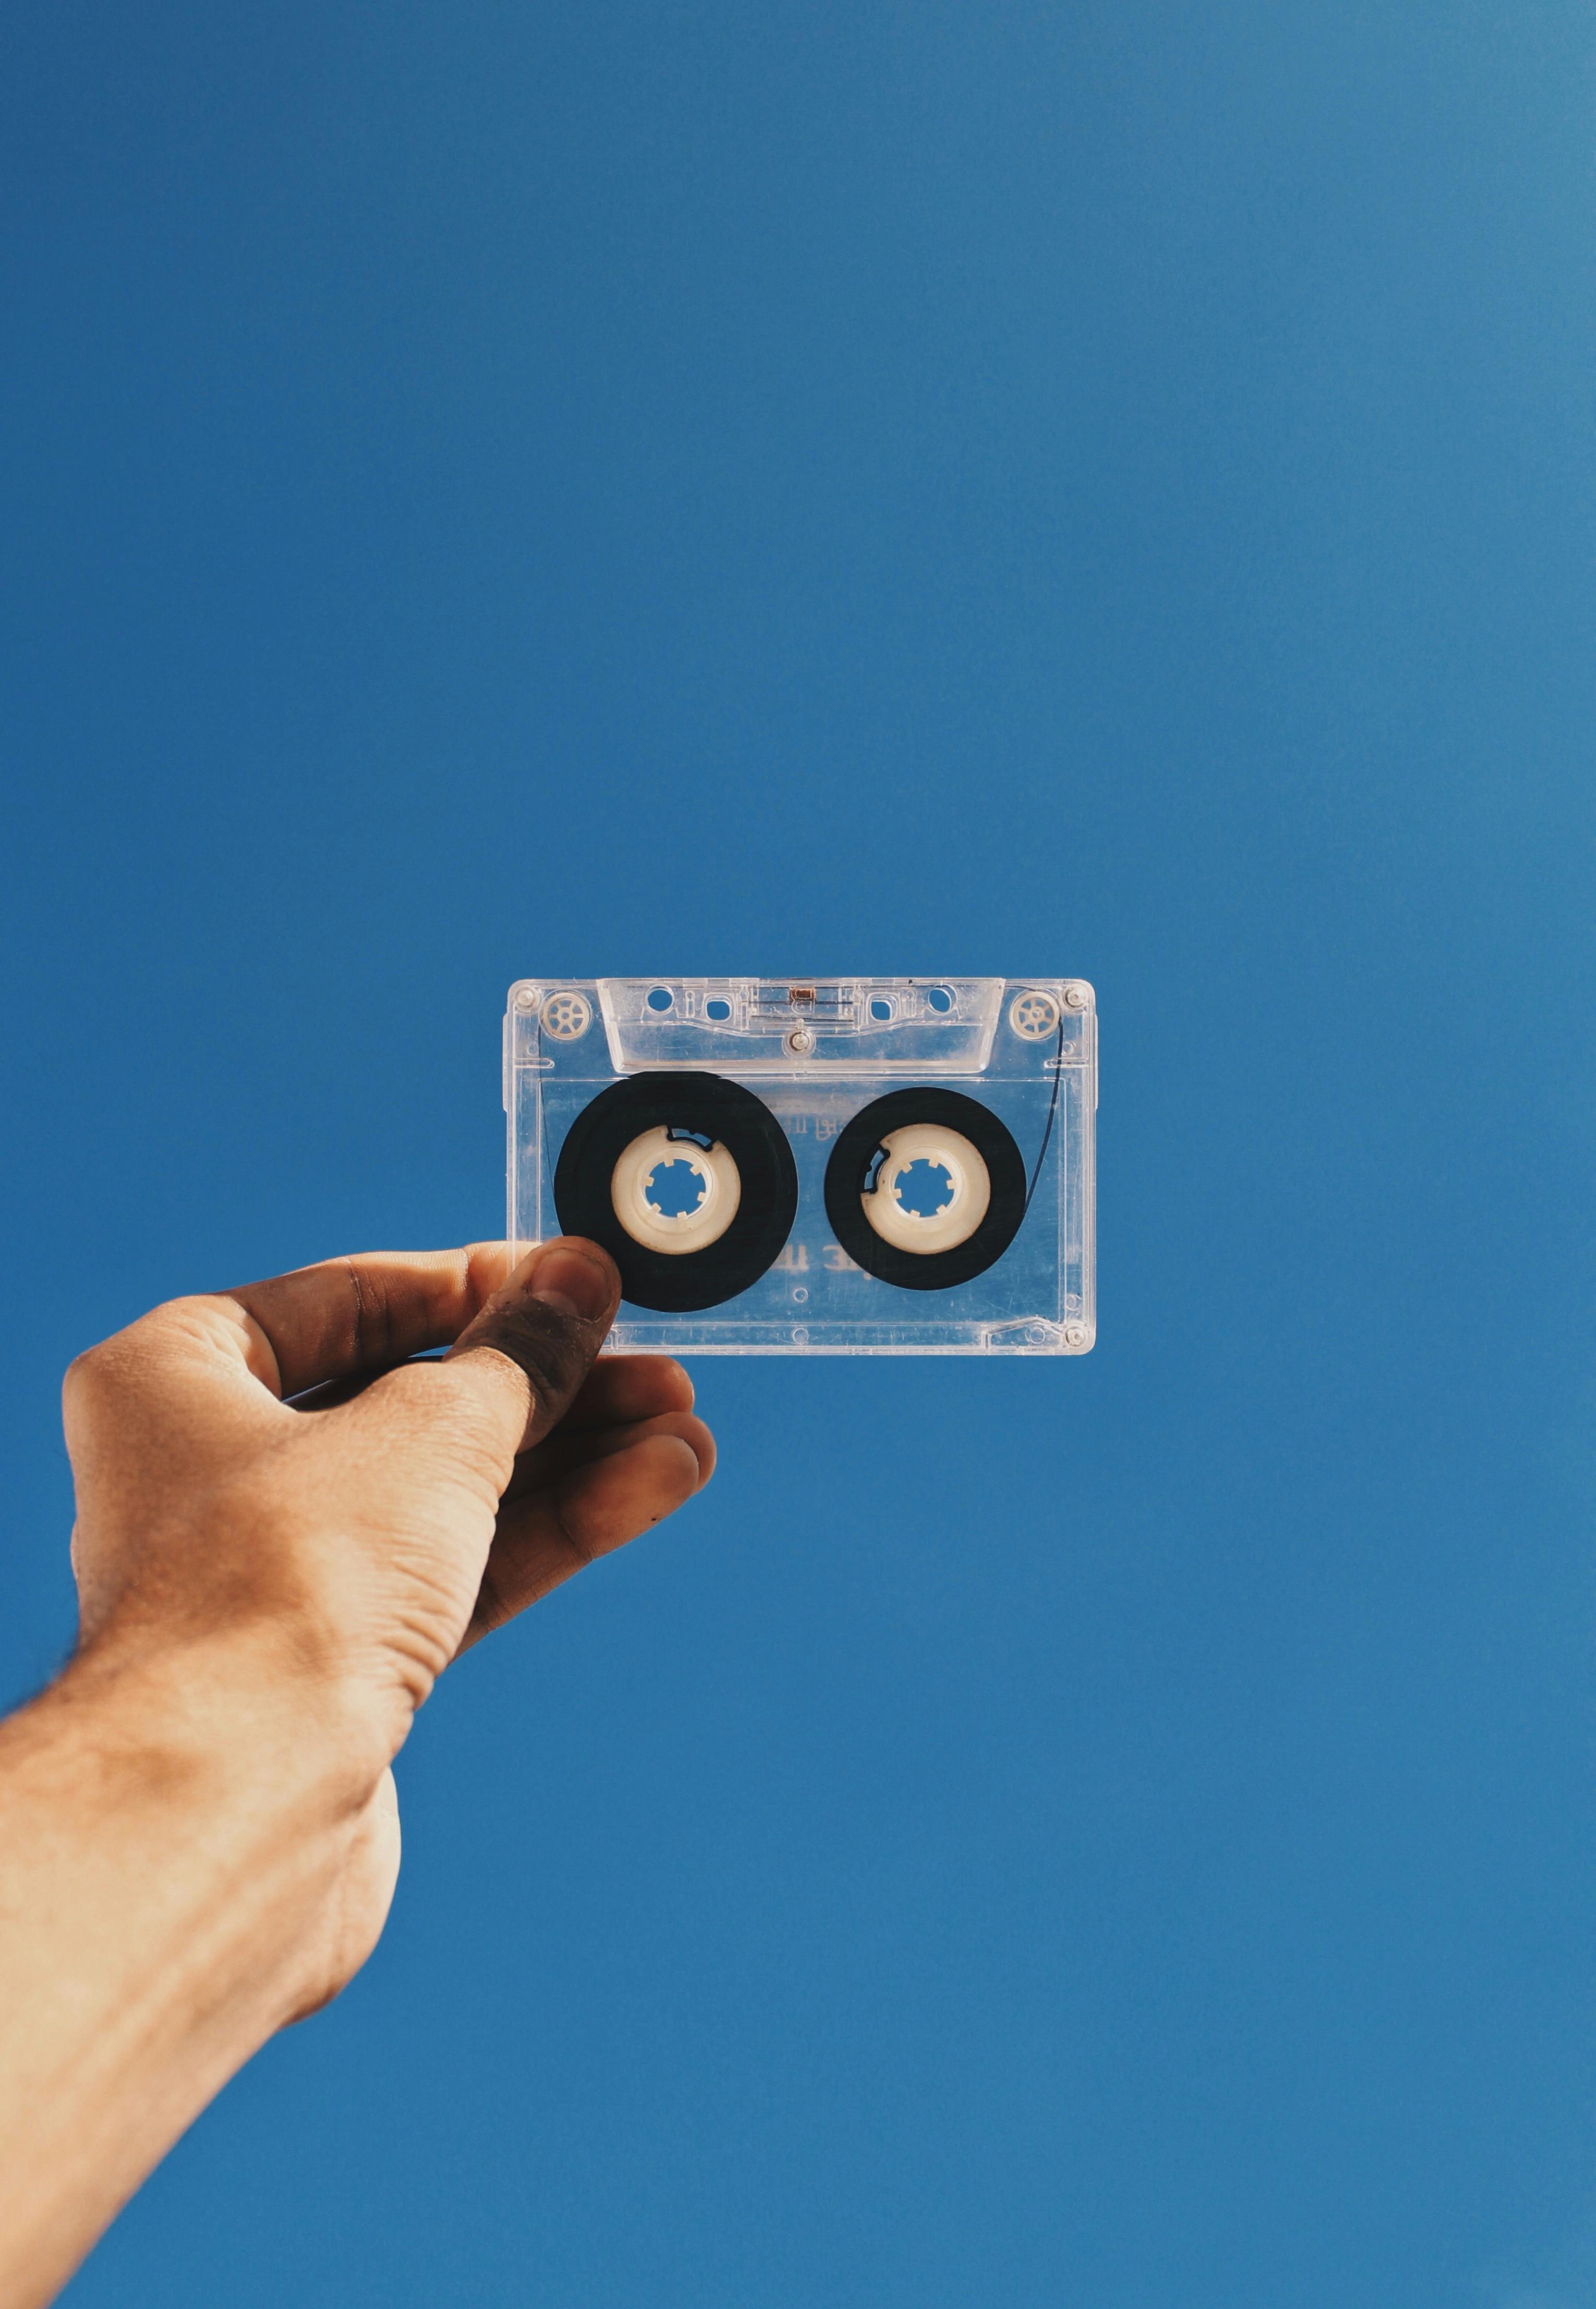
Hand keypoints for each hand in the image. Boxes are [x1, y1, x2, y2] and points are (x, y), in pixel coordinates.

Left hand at [60, 1238, 713, 2010]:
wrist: (234, 1808)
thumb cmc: (286, 1583)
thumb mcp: (433, 1428)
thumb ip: (519, 1352)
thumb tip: (578, 1278)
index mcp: (172, 1378)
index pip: (344, 1298)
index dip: (474, 1284)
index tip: (573, 1279)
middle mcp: (206, 1473)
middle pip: (407, 1400)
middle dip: (547, 1385)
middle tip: (651, 1364)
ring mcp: (271, 1579)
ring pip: (446, 1493)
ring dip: (573, 1459)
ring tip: (683, 1432)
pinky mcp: (332, 1669)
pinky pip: (456, 1571)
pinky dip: (548, 1529)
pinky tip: (649, 1489)